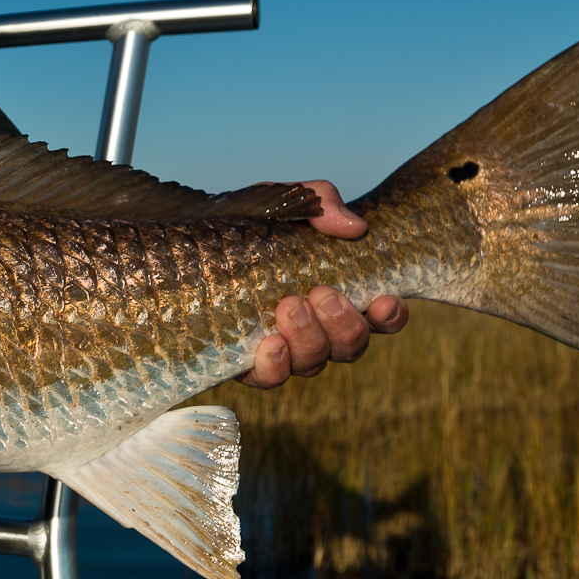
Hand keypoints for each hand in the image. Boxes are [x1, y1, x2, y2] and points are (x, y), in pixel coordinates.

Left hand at [235, 180, 407, 389]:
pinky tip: (271, 344)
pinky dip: (275, 366)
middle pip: (351, 347)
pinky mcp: (246, 360)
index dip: (390, 316)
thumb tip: (354, 227)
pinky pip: (269, 378)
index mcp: (336, 292)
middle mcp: (316, 327)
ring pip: (314, 363)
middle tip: (321, 293)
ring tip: (290, 305)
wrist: (188, 239)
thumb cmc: (248, 221)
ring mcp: (283, 347)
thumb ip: (320, 203)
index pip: (379, 316)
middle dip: (344, 324)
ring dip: (310, 339)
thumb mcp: (283, 200)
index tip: (383, 300)